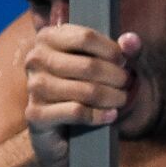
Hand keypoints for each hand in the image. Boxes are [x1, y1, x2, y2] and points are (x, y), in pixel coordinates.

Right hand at [24, 27, 141, 165]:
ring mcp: (34, 86)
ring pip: (86, 91)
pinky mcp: (36, 113)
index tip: (123, 62)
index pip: (85, 37)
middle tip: (126, 84)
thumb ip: (121, 51)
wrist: (62, 129)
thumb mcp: (104, 64)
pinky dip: (99, 115)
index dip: (112, 51)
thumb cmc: (85, 87)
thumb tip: (132, 41)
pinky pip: (77, 112)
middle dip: (116, 77)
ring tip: (121, 100)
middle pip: (89, 66)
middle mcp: (36, 59)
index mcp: (48, 38)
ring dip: (112, 97)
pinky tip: (110, 115)